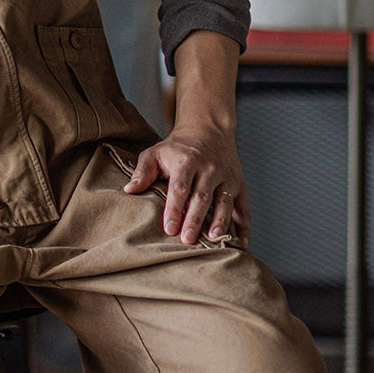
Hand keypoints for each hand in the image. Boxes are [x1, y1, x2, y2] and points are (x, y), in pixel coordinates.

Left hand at [122, 130, 249, 246]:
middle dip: (195, 219)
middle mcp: (210, 169)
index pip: (180, 188)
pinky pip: (243, 206)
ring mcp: (227, 177)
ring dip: (220, 222)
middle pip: (202, 197)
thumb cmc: (177, 148)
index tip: (169, 228)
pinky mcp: (239, 184)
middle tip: (187, 240)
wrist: (208, 130)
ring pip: (224, 202)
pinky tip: (242, 242)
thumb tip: (129, 190)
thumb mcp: (156, 153)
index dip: (174, 209)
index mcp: (187, 162)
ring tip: (213, 239)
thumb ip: (143, 172)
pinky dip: (244, 225)